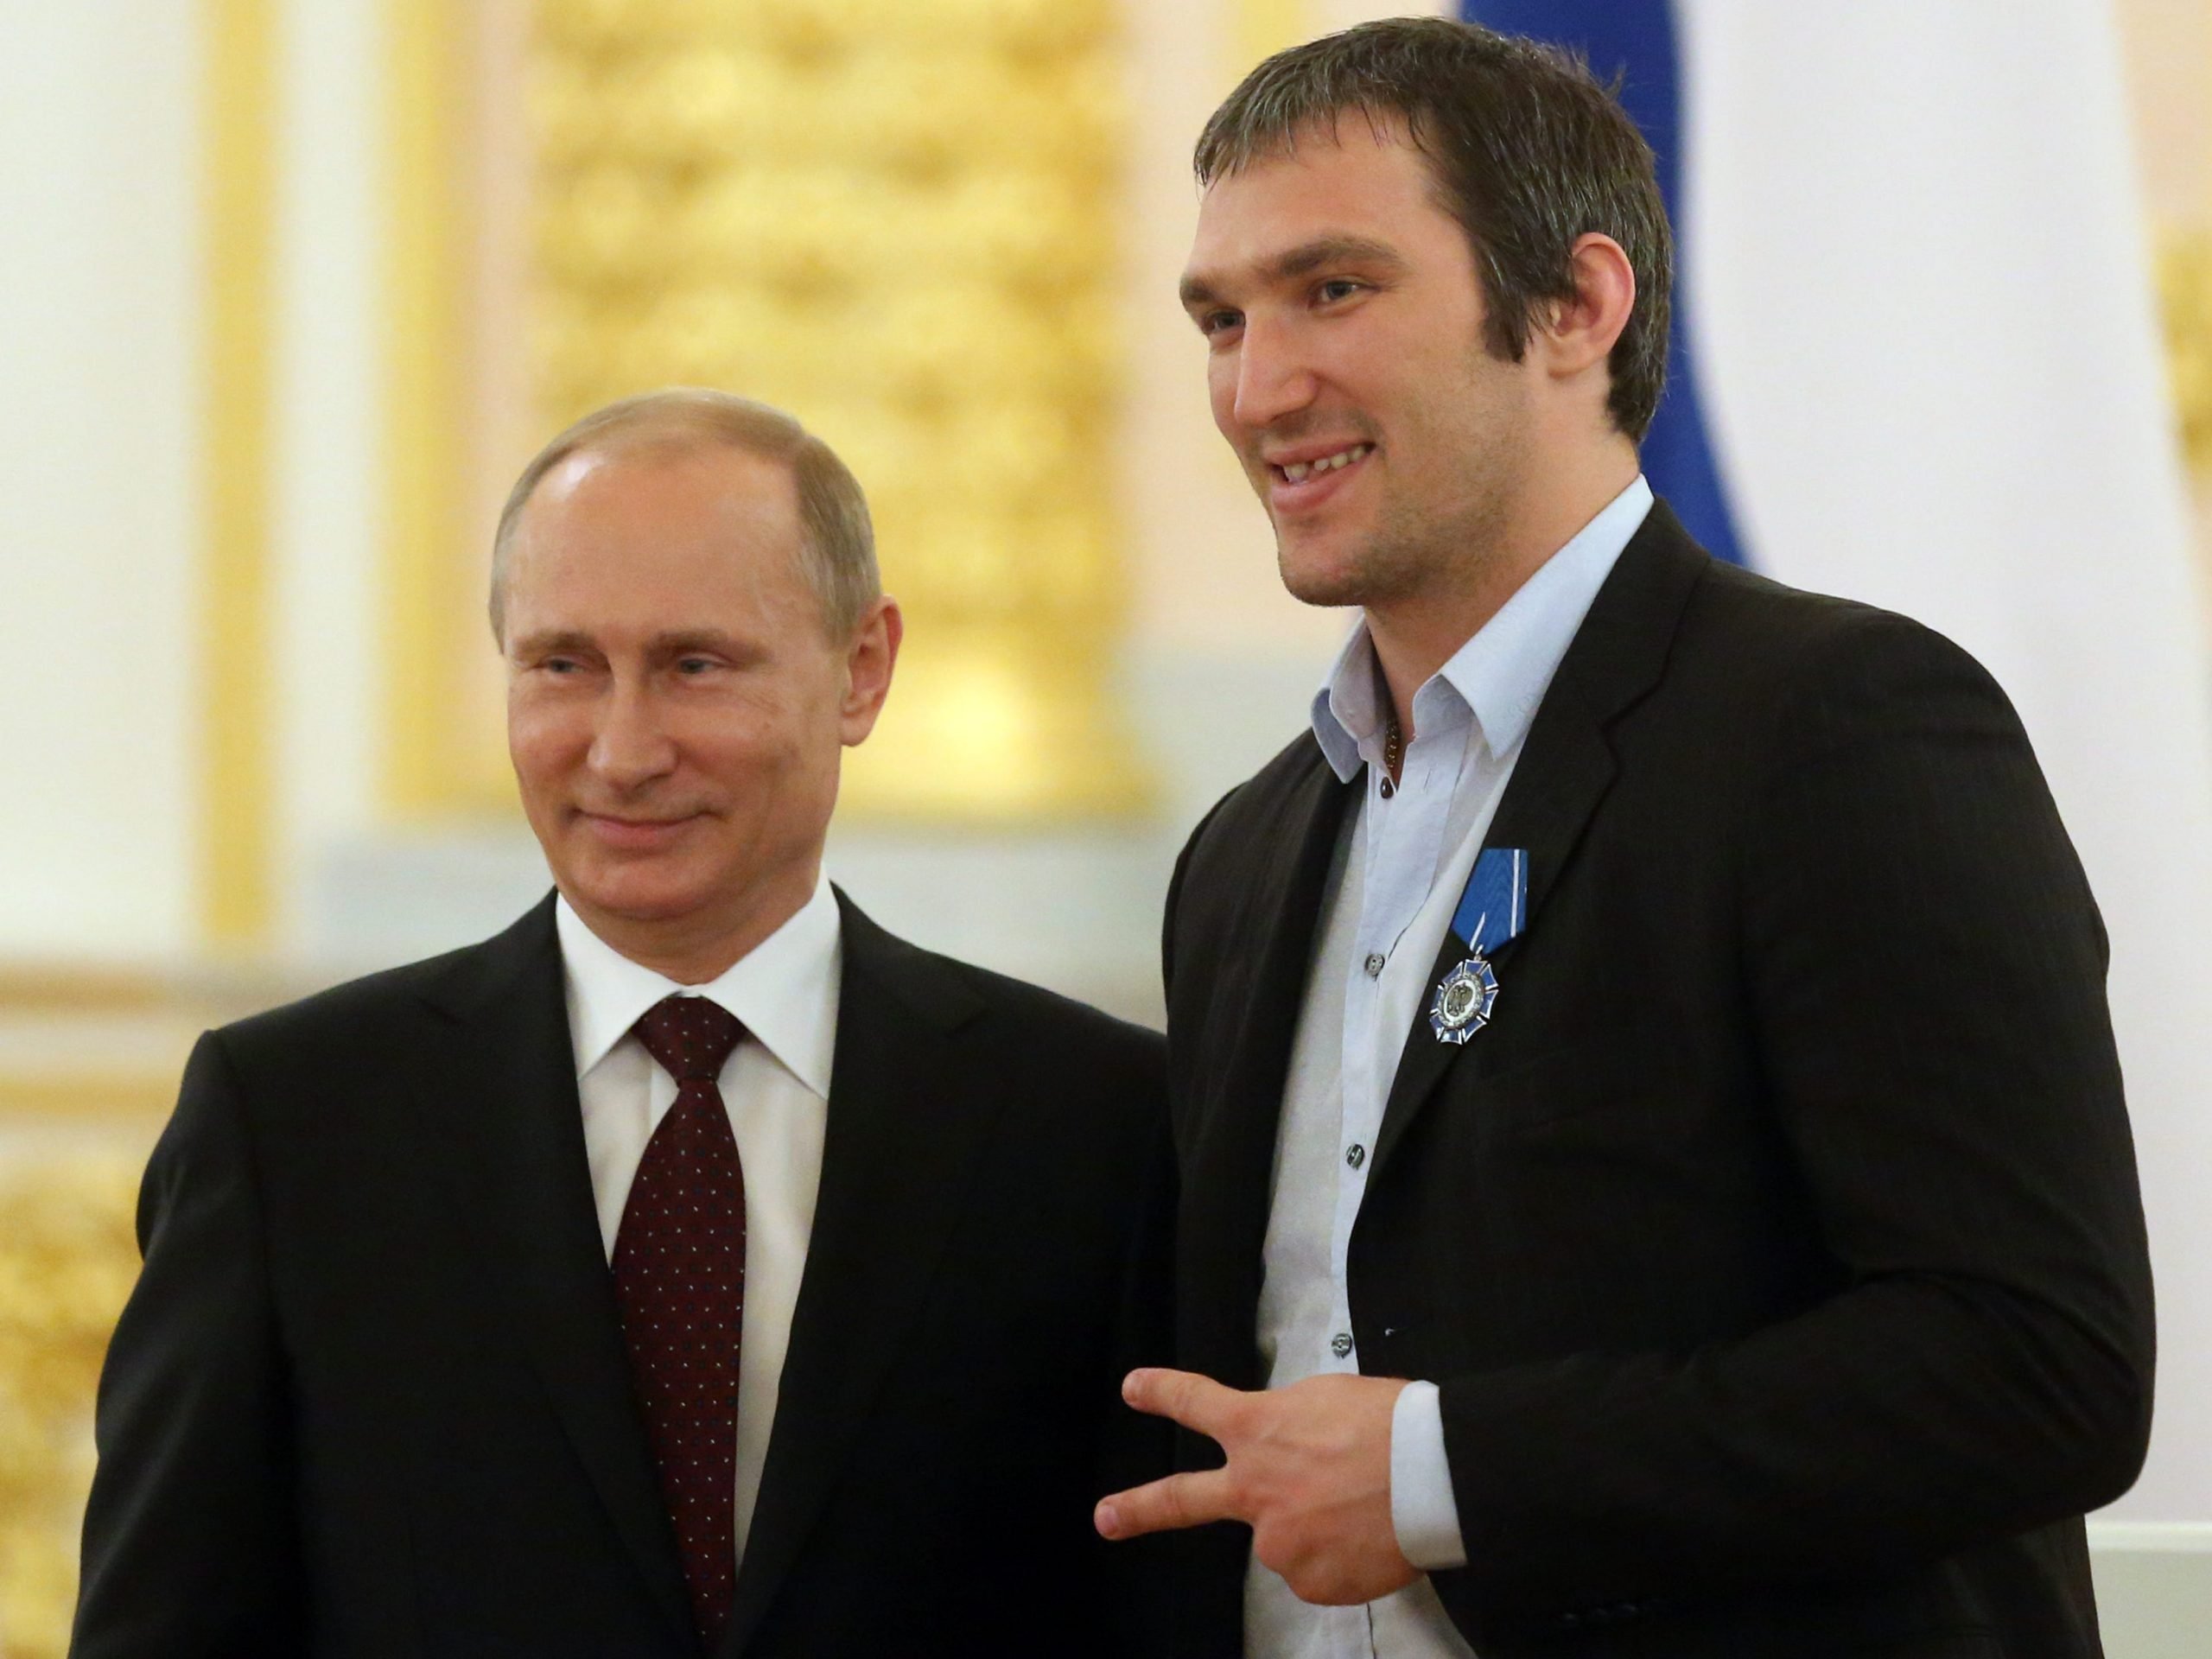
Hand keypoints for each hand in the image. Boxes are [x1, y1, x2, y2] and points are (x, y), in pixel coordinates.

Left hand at [1094, 1368, 1420, 1605]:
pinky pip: (1317, 1571)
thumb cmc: (1389, 1423)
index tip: (1134, 1388)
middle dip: (1138, 1509)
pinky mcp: (1307, 1581)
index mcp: (1258, 1429)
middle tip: (1105, 1518)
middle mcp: (1254, 1489)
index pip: (1196, 1402)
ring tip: (1364, 1506)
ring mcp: (1276, 1540)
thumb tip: (1287, 1451)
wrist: (1432, 1475)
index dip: (1161, 1392)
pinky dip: (1340, 1559)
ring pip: (1285, 1538)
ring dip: (1315, 1527)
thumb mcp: (1325, 1397)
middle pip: (1181, 1499)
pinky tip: (1369, 1537)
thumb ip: (1288, 1425)